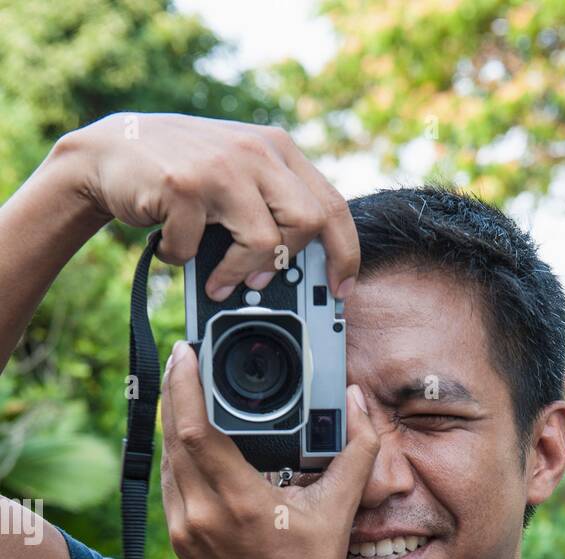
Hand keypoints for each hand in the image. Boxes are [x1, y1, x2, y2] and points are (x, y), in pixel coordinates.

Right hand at [57, 112, 358, 299]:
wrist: (106, 151)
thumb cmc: (179, 177)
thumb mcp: (236, 176)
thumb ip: (270, 205)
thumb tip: (300, 272)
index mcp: (277, 149)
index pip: (332, 204)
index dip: (343, 253)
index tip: (340, 289)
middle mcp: (256, 150)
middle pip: (309, 223)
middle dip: (288, 263)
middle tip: (259, 282)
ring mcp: (221, 164)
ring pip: (265, 242)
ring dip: (236, 272)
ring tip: (213, 278)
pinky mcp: (184, 185)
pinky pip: (199, 248)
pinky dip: (180, 258)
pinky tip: (167, 243)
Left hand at [159, 341, 378, 558]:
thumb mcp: (339, 511)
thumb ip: (357, 452)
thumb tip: (358, 403)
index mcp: (240, 501)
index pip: (195, 428)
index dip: (185, 385)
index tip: (187, 353)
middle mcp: (202, 512)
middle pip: (172, 435)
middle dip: (176, 392)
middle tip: (187, 360)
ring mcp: (184, 528)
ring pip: (167, 458)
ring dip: (173, 422)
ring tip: (188, 393)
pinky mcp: (177, 540)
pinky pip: (170, 485)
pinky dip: (177, 456)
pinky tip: (190, 442)